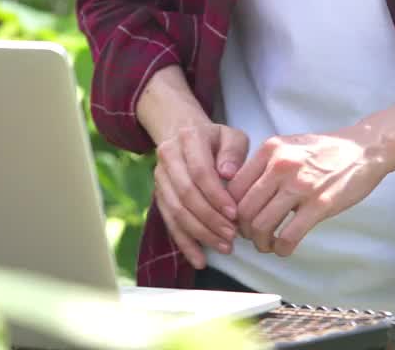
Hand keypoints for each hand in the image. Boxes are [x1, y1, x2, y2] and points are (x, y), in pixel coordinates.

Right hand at [152, 123, 248, 268]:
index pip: (199, 171)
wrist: (185, 135)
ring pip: (176, 211)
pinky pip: (169, 223)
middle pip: (186, 194)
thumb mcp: (231, 136)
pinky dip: (184, 243)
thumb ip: (233, 151)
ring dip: (200, 233)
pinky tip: (200, 260)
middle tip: (232, 235)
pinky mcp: (159, 196)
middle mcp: (168, 156)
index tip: (234, 213)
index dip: (216, 195)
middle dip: (210, 219)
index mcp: (188, 138)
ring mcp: (160, 177)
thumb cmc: (216, 140)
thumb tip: (227, 172)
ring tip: (225, 247)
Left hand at [227, 129, 390, 257]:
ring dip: (260, 243)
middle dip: (243, 230)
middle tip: (250, 237)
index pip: (234, 187)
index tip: (237, 220)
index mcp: (269, 150)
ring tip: (266, 245)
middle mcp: (280, 165)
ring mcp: (300, 185)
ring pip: (262, 225)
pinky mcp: (320, 204)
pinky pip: (289, 236)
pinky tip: (284, 249)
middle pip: (244, 209)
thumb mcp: (287, 147)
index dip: (230, 210)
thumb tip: (238, 195)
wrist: (363, 150)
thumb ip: (264, 166)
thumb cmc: (323, 151)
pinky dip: (281, 249)